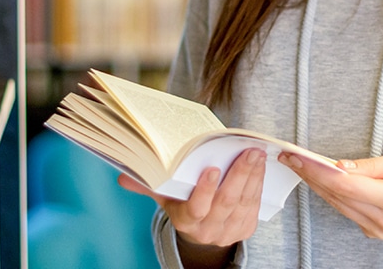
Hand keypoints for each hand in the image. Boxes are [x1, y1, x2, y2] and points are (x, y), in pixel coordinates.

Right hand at [118, 148, 266, 251]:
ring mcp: (228, 231)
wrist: (201, 230)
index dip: (205, 190)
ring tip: (257, 153)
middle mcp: (207, 230)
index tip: (212, 168)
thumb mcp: (164, 195)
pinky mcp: (245, 229)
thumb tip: (122, 176)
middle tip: (248, 151)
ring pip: (243, 202)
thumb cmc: (182, 202)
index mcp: (186, 220)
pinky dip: (258, 184)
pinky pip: (254, 206)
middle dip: (239, 175)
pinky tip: (261, 167)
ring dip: (253, 176)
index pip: (197, 208)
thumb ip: (146, 185)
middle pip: (226, 202)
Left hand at [279, 151, 382, 239]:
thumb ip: (372, 165)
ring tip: (298, 164)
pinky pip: (347, 210)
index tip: (299, 156)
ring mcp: (378, 230)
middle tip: (290, 156)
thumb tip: (340, 166)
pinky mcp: (374, 231)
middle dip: (312, 175)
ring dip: (317, 185)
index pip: (346, 186)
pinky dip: (332, 194)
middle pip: (338, 196)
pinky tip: (319, 178)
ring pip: (338, 205)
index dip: (319, 171)